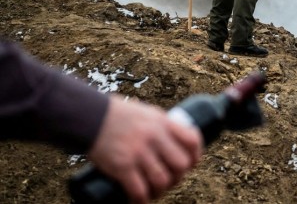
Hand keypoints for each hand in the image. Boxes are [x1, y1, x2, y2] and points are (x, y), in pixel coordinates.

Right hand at [88, 96, 202, 203]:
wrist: (90, 117)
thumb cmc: (119, 115)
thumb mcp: (147, 113)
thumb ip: (161, 126)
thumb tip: (174, 141)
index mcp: (163, 123)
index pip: (192, 140)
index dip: (196, 155)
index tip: (191, 162)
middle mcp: (154, 137)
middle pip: (181, 165)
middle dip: (179, 176)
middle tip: (170, 179)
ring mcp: (139, 153)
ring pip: (162, 181)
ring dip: (160, 190)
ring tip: (155, 191)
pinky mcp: (122, 166)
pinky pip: (139, 190)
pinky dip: (141, 199)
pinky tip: (140, 199)